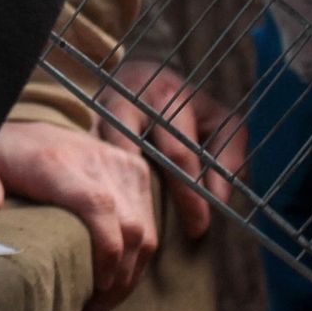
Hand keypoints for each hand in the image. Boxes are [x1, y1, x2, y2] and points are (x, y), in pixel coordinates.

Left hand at [0, 119, 156, 310]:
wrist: (25, 126)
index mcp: (57, 163)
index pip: (98, 206)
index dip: (106, 251)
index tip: (97, 287)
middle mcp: (96, 161)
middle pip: (130, 228)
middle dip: (118, 278)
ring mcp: (120, 164)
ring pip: (145, 232)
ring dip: (129, 273)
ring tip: (104, 301)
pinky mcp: (133, 169)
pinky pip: (149, 222)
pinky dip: (137, 256)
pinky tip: (116, 278)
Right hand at [97, 58, 247, 239]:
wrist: (138, 75)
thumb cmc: (184, 106)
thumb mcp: (218, 120)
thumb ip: (228, 157)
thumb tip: (219, 198)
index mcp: (166, 96)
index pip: (177, 153)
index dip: (190, 194)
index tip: (198, 227)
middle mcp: (129, 100)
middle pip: (135, 153)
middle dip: (149, 197)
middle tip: (162, 235)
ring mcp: (99, 110)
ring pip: (103, 155)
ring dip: (117, 190)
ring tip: (132, 224)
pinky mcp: (82, 121)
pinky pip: (87, 155)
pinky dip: (98, 181)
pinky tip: (109, 207)